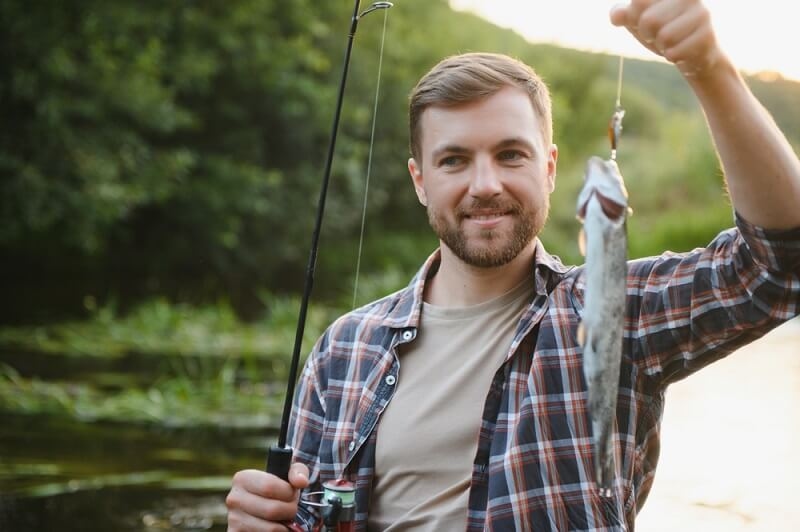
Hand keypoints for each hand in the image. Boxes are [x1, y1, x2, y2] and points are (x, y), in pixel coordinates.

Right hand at [226, 463, 309, 530]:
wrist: (263, 504)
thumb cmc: (278, 487)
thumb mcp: (288, 474)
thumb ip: (297, 472)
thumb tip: (301, 482)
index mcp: (242, 478)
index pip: (269, 486)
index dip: (288, 493)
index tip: (293, 494)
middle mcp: (234, 499)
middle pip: (272, 510)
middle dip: (290, 510)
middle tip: (292, 508)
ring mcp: (233, 519)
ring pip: (270, 528)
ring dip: (284, 526)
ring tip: (284, 518)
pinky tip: (275, 526)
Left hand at [610, 0, 724, 77]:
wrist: (691, 54)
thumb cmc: (662, 32)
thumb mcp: (639, 22)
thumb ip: (624, 15)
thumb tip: (616, 15)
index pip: (638, 2)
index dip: (634, 18)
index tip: (644, 21)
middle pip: (649, 20)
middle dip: (648, 34)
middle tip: (659, 35)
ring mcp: (701, 14)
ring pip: (664, 37)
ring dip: (662, 46)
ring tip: (671, 42)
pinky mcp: (706, 35)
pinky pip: (675, 52)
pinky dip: (672, 56)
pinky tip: (682, 51)